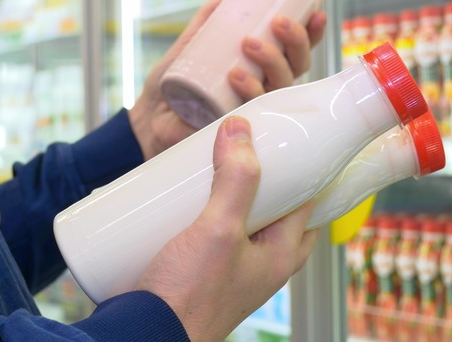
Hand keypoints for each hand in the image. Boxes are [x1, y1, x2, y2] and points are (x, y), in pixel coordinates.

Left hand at [128, 0, 326, 159]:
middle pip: (298, 66)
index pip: (296, 50)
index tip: (315, 13)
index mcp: (263, 68)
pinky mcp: (236, 126)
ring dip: (272, 61)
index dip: (312, 33)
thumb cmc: (176, 80)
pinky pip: (253, 109)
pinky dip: (248, 89)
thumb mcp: (195, 39)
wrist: (149, 114)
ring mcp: (253, 109)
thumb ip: (213, 14)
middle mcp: (265, 88)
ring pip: (280, 86)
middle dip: (295, 41)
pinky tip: (236, 75)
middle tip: (278, 22)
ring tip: (249, 43)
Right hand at [136, 116, 318, 340]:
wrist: (145, 335)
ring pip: (238, 219)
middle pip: (271, 210)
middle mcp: (258, 263)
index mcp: (279, 256)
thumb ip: (236, 180)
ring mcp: (227, 267)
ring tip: (214, 160)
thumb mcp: (219, 230)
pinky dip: (201, 209)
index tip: (292, 140)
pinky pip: (208, 231)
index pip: (306, 203)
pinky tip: (181, 194)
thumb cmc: (190, 297)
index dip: (304, 170)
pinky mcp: (197, 269)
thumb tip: (240, 130)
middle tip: (249, 147)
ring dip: (228, 191)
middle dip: (263, 179)